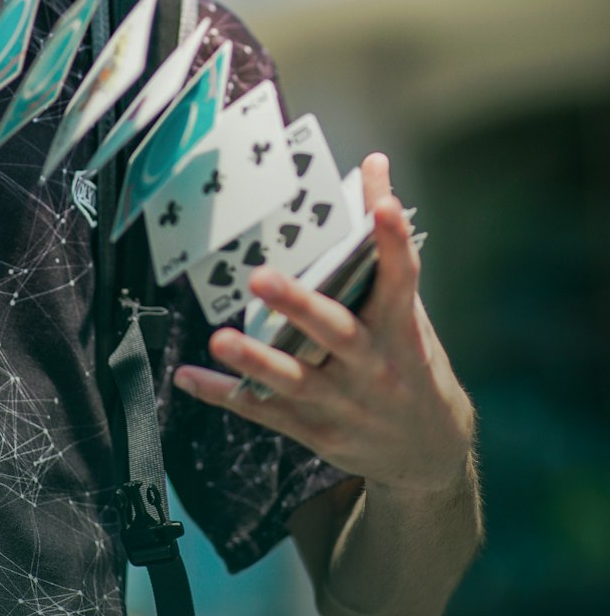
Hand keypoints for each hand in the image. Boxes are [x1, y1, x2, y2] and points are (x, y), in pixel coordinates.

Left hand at [173, 153, 475, 494]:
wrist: (427, 450)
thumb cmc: (409, 359)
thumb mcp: (406, 308)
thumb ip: (382, 243)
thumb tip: (373, 165)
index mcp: (398, 327)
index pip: (400, 277)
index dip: (392, 241)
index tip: (382, 205)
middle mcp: (372, 364)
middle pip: (336, 333)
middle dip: (300, 306)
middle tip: (262, 278)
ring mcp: (342, 401)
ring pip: (296, 380)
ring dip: (256, 360)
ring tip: (220, 338)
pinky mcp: (316, 428)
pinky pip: (265, 411)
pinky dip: (225, 394)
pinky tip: (188, 377)